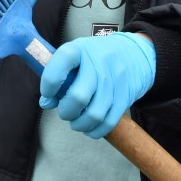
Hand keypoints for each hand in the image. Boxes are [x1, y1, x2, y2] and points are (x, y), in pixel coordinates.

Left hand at [39, 32, 155, 138]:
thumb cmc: (96, 56)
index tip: (48, 94)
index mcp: (80, 49)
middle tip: (65, 111)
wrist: (134, 53)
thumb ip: (58, 75)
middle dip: (66, 111)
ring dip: (80, 124)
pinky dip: (95, 130)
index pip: (61, 64)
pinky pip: (108, 122)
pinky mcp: (126, 96)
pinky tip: (89, 127)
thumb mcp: (75, 55)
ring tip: (76, 121)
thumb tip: (46, 103)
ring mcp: (114, 80)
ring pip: (94, 114)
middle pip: (78, 97)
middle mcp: (98, 63)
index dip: (50, 83)